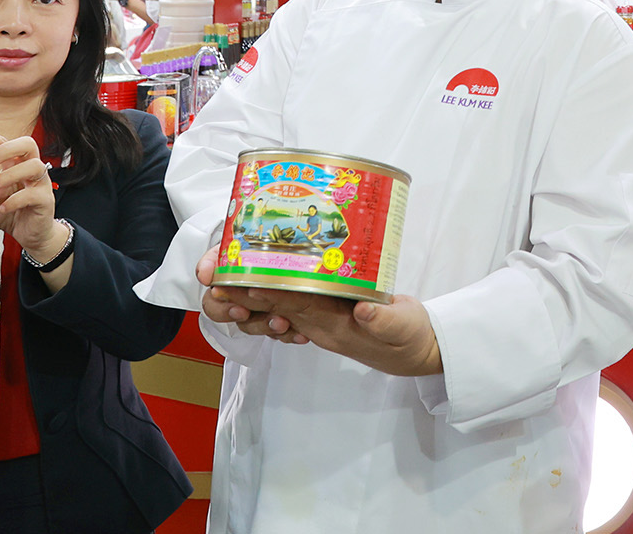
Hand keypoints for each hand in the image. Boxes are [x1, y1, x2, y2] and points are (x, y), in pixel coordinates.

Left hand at [0, 127, 62, 259]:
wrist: (31, 234)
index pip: (4, 141)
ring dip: (9, 174)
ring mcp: (41, 183)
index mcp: (16, 164)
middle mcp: (31, 169)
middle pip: (27, 144)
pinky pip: (33, 194)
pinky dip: (14, 200)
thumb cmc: (12, 212)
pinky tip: (3, 208)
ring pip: (33, 166)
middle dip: (5, 149)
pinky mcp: (45, 200)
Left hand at [192, 242, 440, 374]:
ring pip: (277, 308)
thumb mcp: (405, 327)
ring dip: (250, 295)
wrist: (417, 354)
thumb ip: (385, 320)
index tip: (239, 282)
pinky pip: (292, 306)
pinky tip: (262, 279)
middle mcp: (320, 325)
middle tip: (215, 278)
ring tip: (226, 279)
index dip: (266, 293)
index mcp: (334, 325)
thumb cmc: (411, 338)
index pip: (294, 306)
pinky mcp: (327, 314)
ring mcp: (321, 321)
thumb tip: (363, 309)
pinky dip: (274, 294)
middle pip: (275, 308)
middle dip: (243, 295)